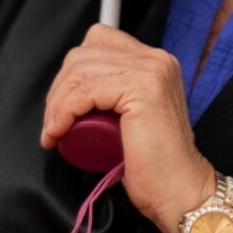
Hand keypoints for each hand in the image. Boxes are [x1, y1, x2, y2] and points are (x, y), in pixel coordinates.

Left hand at [39, 25, 217, 232]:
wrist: (177, 189)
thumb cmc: (154, 164)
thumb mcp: (131, 117)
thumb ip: (115, 96)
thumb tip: (74, 91)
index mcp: (155, 62)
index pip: (98, 42)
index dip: (71, 73)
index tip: (62, 107)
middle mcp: (156, 60)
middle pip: (84, 54)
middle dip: (59, 88)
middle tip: (54, 123)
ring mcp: (151, 71)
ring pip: (80, 71)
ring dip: (57, 103)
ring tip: (56, 130)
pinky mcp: (143, 88)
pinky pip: (86, 90)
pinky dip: (63, 110)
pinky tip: (60, 130)